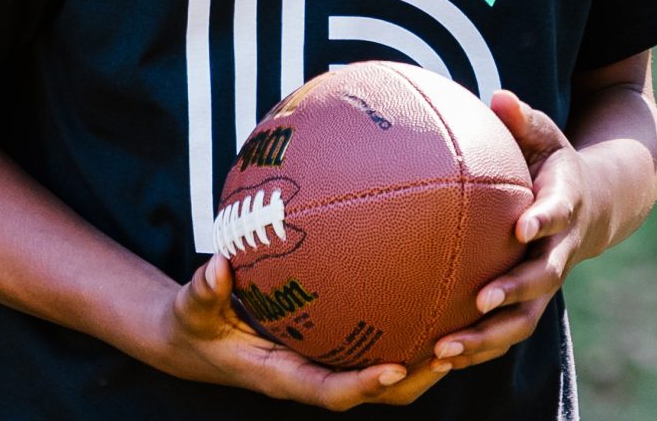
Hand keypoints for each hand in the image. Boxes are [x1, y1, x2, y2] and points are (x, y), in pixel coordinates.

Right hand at [150, 254, 456, 408]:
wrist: (195, 337)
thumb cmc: (196, 323)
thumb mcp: (191, 308)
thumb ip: (203, 291)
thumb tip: (218, 266)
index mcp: (282, 374)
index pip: (330, 391)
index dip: (364, 385)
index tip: (396, 368)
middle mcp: (312, 371)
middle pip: (376, 389)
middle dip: (416, 378)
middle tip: (454, 349)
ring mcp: (326, 358)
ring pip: (387, 367)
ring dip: (423, 352)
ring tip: (465, 320)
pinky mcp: (332, 340)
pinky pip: (377, 334)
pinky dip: (405, 317)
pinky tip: (432, 275)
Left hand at [423, 91, 589, 374]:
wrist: (594, 206)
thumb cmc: (553, 163)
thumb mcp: (546, 135)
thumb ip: (524, 119)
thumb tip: (500, 97)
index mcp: (565, 203)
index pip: (557, 212)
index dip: (543, 221)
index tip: (522, 229)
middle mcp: (559, 249)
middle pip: (544, 277)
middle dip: (515, 291)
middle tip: (482, 300)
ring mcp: (546, 282)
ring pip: (524, 318)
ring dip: (488, 338)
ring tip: (446, 350)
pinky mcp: (529, 304)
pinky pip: (505, 332)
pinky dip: (476, 350)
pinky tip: (435, 360)